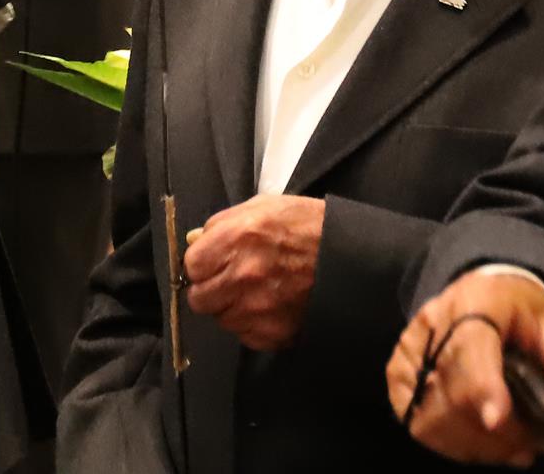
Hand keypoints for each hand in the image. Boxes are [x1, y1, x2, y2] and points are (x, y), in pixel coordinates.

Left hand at [182, 194, 324, 351]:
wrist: (352, 258)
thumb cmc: (309, 226)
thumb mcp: (263, 207)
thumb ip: (222, 224)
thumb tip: (195, 241)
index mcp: (238, 238)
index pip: (191, 266)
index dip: (201, 264)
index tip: (211, 263)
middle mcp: (244, 276)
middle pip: (200, 299)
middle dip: (210, 289)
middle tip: (228, 280)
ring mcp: (259, 309)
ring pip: (222, 319)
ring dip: (232, 308)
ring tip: (256, 291)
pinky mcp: (275, 333)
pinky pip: (246, 335)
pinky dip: (253, 325)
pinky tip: (270, 306)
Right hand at [386, 270, 543, 465]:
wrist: (479, 292)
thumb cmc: (517, 310)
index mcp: (475, 300)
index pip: (470, 345)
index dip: (481, 384)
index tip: (496, 419)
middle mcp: (432, 322)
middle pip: (451, 390)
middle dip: (494, 431)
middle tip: (532, 445)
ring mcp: (409, 350)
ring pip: (431, 414)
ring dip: (475, 444)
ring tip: (513, 448)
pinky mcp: (398, 375)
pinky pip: (417, 422)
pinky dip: (453, 444)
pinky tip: (484, 445)